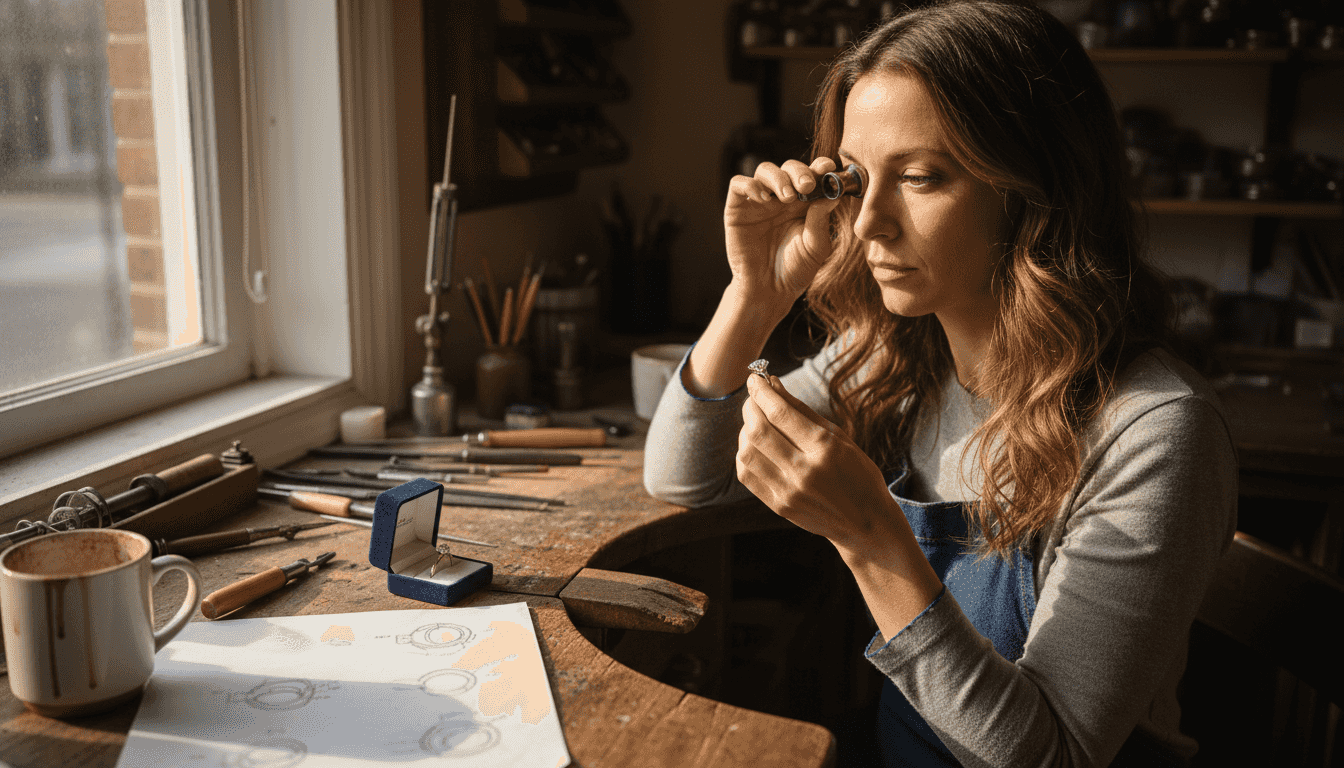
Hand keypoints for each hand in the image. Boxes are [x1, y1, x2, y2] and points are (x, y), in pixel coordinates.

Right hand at [724, 157, 843, 316]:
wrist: (769, 291)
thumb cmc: (795, 270)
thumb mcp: (815, 247)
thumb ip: (821, 221)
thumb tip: (832, 196)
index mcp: (805, 203)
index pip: (813, 175)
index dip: (820, 167)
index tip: (829, 168)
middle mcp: (782, 198)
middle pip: (789, 168)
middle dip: (799, 172)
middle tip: (807, 186)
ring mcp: (759, 201)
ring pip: (765, 170)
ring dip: (778, 178)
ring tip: (786, 196)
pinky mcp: (737, 208)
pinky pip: (739, 184)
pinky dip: (750, 185)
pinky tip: (763, 199)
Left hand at [736, 373, 898, 552]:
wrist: (866, 524)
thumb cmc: (858, 474)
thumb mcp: (840, 437)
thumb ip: (803, 411)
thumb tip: (773, 384)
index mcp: (824, 449)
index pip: (780, 413)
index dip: (762, 392)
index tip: (754, 379)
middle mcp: (804, 471)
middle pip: (759, 431)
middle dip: (750, 407)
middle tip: (753, 398)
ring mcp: (788, 492)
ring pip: (747, 452)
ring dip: (745, 430)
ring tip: (756, 423)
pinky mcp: (778, 506)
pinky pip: (746, 474)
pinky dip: (744, 454)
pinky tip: (756, 447)